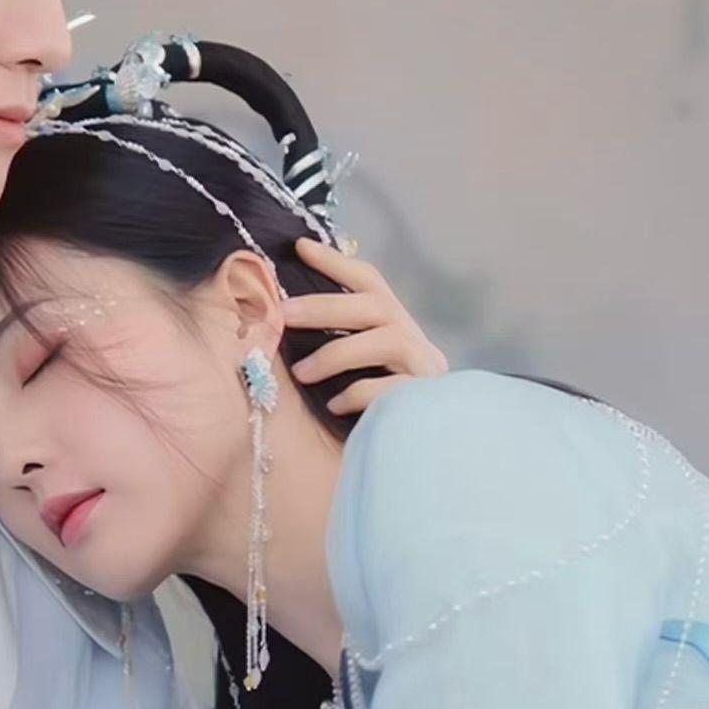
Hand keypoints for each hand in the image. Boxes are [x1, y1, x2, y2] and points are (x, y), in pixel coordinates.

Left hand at [280, 235, 449, 415]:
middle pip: (376, 307)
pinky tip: (333, 405)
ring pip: (386, 342)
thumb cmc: (372, 410)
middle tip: (282, 314)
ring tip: (301, 373)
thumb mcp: (352, 368)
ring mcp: (425, 371)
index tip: (300, 247)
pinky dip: (358, 393)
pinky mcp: (425, 402)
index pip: (370, 282)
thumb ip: (334, 340)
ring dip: (337, 353)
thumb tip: (283, 313)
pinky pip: (391, 390)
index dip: (337, 263)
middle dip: (325, 307)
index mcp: (395, 327)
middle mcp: (415, 342)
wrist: (419, 460)